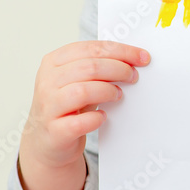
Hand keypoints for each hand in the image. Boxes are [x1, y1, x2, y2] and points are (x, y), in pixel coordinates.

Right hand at [19, 41, 149, 170]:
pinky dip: (96, 118)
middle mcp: (47, 82)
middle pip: (89, 67)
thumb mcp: (79, 80)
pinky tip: (103, 116)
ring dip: (108, 91)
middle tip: (133, 76)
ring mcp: (48, 106)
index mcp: (53, 62)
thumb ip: (98, 67)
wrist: (47, 140)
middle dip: (119, 69)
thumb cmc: (68, 106)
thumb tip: (133, 59)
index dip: (121, 51)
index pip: (91, 48)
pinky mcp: (54, 130)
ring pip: (84, 91)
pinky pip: (80, 122)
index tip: (142, 57)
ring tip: (118, 95)